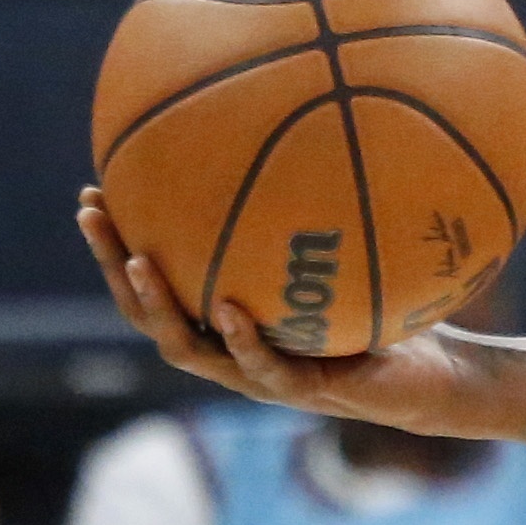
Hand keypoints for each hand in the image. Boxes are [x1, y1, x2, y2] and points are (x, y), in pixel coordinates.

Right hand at [79, 189, 496, 433]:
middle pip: (149, 312)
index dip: (117, 244)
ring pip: (188, 347)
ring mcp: (260, 376)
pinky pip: (263, 367)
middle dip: (115, 264)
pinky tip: (230, 309)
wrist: (431, 377)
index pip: (155, 281)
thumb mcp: (344, 255)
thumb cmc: (382, 313)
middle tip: (93, 216)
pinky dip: (243, 339)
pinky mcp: (304, 391)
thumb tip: (300, 133)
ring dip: (158, 305)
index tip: (94, 192)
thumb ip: (314, 216)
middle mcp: (230, 349)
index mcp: (225, 317)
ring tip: (140, 262)